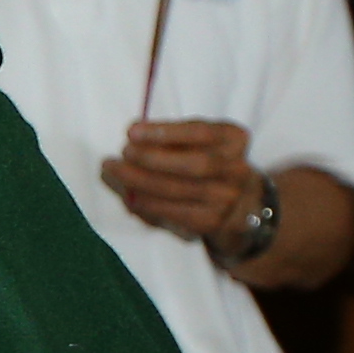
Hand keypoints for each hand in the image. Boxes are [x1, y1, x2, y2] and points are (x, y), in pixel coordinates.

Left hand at [99, 119, 266, 248]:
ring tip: (115, 169)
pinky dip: (145, 202)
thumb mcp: (201, 139)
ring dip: (139, 180)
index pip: (202, 133)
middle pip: (194, 164)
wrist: (239, 201)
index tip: (132, 131)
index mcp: (234, 139)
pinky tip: (128, 193)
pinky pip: (172, 212)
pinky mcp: (210, 221)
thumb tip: (135, 133)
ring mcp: (225, 198)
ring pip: (178, 190)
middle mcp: (236, 169)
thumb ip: (173, 134)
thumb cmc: (208, 158)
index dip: (166, 132)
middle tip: (123, 152)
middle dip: (151, 158)